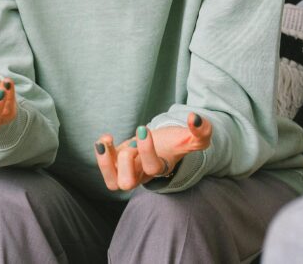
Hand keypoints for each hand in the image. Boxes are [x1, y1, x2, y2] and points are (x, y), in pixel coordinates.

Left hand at [95, 112, 212, 190]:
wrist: (164, 146)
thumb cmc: (177, 143)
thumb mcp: (193, 138)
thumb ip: (202, 131)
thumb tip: (195, 118)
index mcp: (162, 168)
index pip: (153, 167)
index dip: (146, 150)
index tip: (143, 128)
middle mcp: (143, 174)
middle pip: (127, 184)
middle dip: (125, 161)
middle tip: (131, 145)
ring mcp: (129, 172)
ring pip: (113, 183)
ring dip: (105, 162)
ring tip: (106, 141)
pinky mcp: (117, 164)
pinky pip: (104, 168)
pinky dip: (101, 152)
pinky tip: (106, 137)